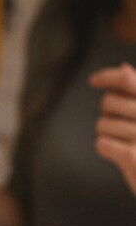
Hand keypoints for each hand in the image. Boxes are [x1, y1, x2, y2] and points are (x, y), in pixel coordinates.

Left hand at [89, 62, 135, 194]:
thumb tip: (123, 69)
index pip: (127, 79)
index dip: (107, 77)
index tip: (92, 80)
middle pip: (108, 102)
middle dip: (108, 113)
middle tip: (121, 126)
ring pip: (102, 124)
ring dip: (107, 134)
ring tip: (125, 142)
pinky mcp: (132, 156)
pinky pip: (101, 144)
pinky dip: (106, 149)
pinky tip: (119, 154)